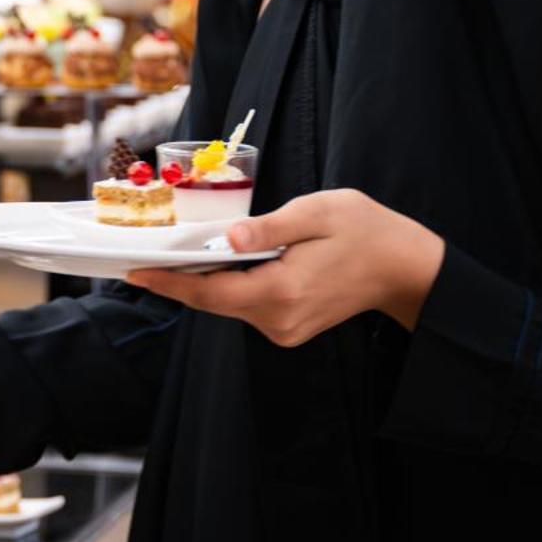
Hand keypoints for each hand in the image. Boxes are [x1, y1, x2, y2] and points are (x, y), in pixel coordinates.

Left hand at [126, 188, 443, 344]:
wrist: (407, 268)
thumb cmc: (366, 231)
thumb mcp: (319, 212)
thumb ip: (270, 226)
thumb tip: (230, 237)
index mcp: (282, 292)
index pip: (209, 293)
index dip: (169, 282)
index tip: (134, 272)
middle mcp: (278, 320)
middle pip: (212, 302)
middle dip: (178, 280)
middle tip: (143, 258)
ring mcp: (285, 329)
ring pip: (228, 305)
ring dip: (205, 283)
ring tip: (175, 257)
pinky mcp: (289, 328)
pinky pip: (246, 307)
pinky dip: (228, 288)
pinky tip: (220, 265)